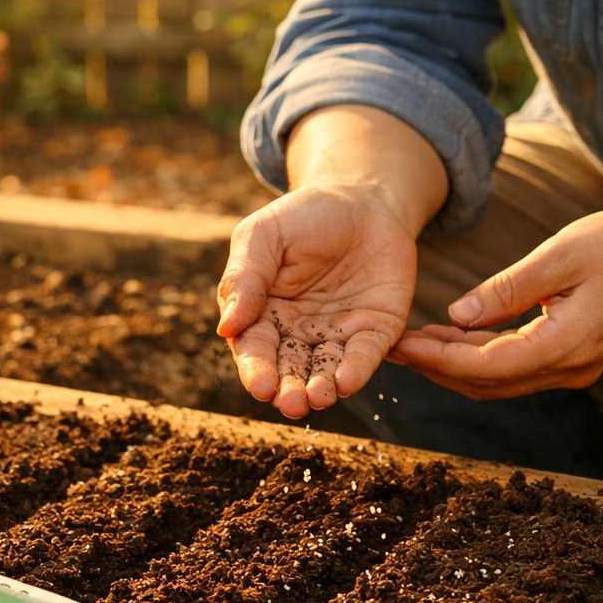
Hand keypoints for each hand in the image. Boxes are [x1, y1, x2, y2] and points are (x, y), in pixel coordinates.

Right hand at [217, 185, 417, 417]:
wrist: (362, 198)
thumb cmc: (303, 216)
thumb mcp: (262, 236)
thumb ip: (244, 277)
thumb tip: (226, 327)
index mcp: (264, 316)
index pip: (255, 350)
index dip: (257, 370)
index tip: (261, 386)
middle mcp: (299, 334)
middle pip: (290, 369)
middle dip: (290, 390)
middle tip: (292, 404)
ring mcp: (338, 335)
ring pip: (327, 370)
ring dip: (323, 388)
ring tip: (320, 397)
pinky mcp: (376, 330)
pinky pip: (365, 354)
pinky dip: (357, 369)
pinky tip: (348, 381)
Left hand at [387, 209, 602, 398]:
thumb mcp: (561, 254)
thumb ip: (508, 288)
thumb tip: (457, 315)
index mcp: (567, 345)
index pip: (487, 366)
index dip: (438, 359)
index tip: (399, 344)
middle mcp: (569, 369)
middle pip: (486, 384)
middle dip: (435, 368)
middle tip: (391, 345)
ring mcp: (571, 371)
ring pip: (497, 383)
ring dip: (453, 366)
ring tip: (412, 341)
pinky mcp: (570, 362)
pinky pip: (513, 371)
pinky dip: (477, 360)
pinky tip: (450, 337)